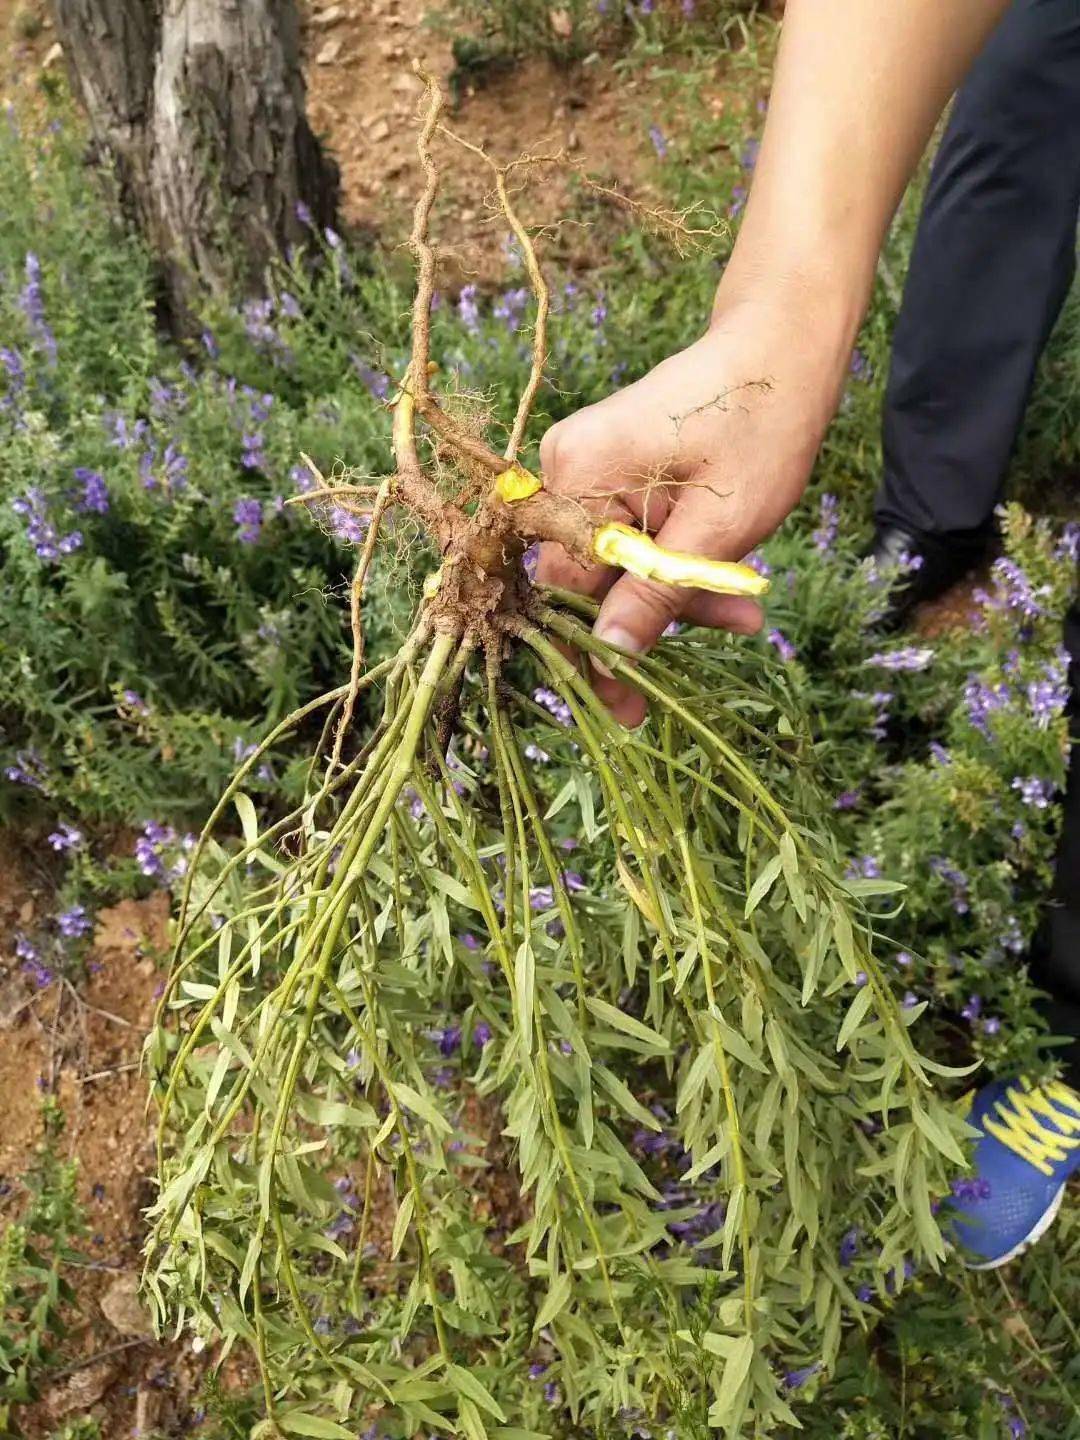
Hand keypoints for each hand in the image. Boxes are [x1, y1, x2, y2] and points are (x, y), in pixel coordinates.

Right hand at [536, 286, 852, 724]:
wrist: (779, 345)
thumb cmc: (759, 425)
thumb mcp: (718, 529)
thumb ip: (655, 596)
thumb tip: (607, 660)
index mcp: (579, 476)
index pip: (565, 591)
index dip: (596, 653)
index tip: (628, 710)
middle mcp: (562, 468)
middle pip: (588, 579)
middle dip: (654, 616)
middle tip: (731, 628)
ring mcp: (582, 466)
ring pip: (613, 563)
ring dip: (673, 591)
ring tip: (744, 606)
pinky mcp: (605, 468)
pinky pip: (626, 536)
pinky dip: (670, 559)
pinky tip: (723, 574)